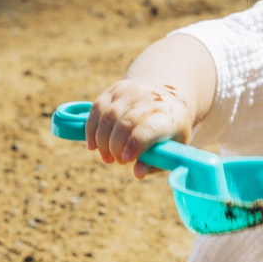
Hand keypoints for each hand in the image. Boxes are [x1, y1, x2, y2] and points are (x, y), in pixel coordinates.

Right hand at [85, 78, 199, 177]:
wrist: (168, 99)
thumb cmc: (169, 132)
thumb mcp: (170, 150)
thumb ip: (154, 163)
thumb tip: (137, 173)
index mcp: (168, 117)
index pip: (147, 130)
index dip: (133, 145)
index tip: (125, 160)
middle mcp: (150, 99)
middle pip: (124, 123)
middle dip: (114, 147)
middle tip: (115, 161)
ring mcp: (132, 91)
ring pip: (107, 116)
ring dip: (101, 140)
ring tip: (106, 156)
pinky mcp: (117, 88)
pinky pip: (97, 108)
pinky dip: (91, 129)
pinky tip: (93, 144)